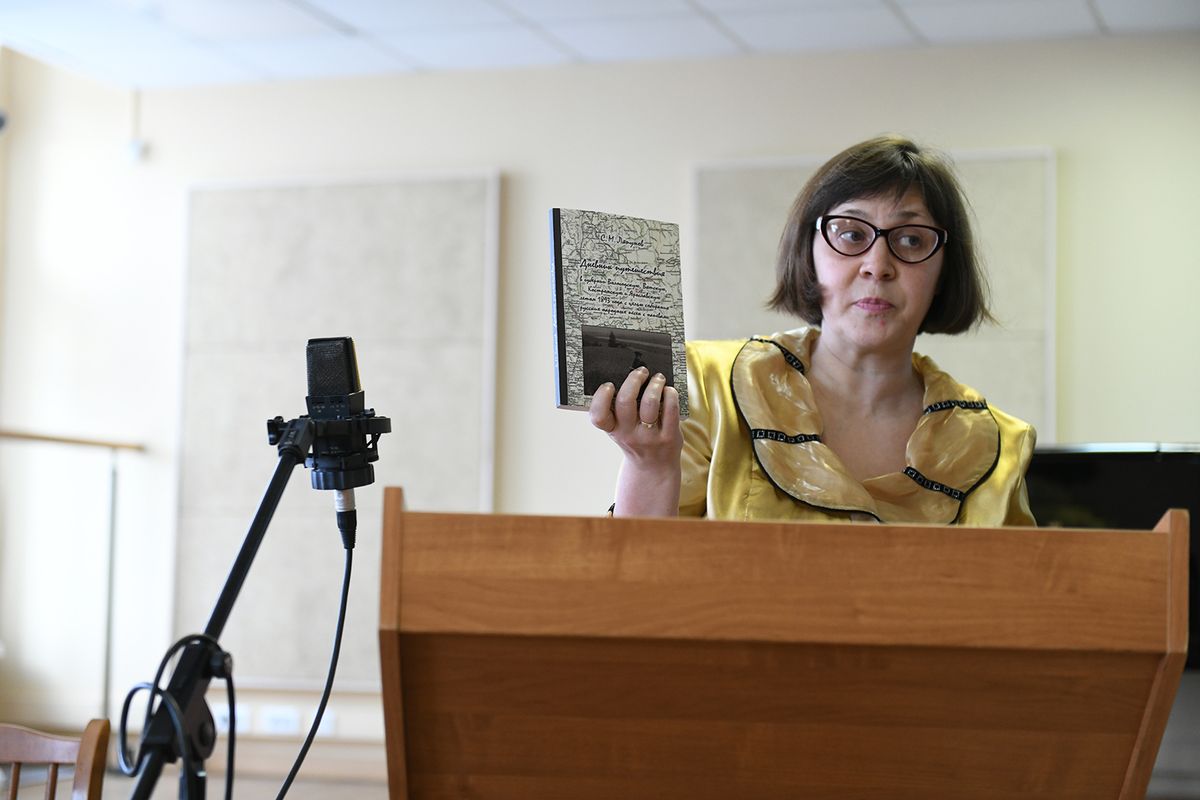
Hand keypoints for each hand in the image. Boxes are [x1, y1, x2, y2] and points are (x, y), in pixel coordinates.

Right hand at [589, 367, 681, 515]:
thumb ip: (620, 410)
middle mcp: (629, 434)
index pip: (598, 416)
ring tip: (658, 378)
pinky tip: (669, 391)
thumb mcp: (621, 430)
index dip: (601, 397)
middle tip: (641, 371)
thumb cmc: (637, 440)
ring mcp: (649, 437)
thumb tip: (629, 374)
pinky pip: (670, 409)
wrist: (654, 469)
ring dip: (655, 384)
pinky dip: (670, 394)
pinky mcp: (669, 437)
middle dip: (633, 380)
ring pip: (650, 403)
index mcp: (613, 430)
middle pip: (625, 401)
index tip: (609, 385)